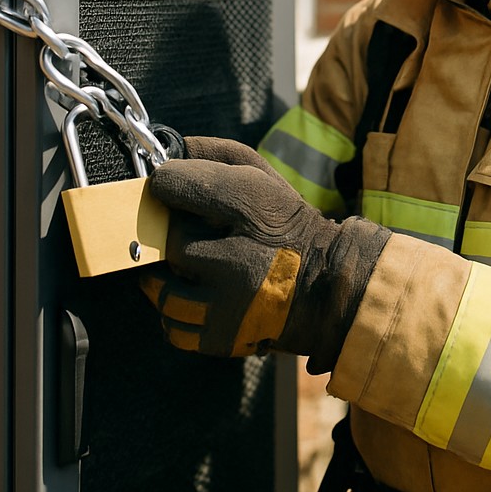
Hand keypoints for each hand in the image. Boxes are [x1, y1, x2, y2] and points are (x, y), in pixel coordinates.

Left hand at [139, 136, 388, 369]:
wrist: (327, 286)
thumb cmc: (283, 221)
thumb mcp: (259, 173)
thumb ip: (212, 155)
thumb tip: (164, 153)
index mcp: (250, 205)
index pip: (175, 184)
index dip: (165, 184)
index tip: (167, 187)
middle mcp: (237, 258)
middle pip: (170, 241)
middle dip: (175, 236)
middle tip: (193, 233)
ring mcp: (228, 304)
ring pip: (163, 289)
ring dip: (169, 278)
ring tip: (190, 268)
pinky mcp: (222, 338)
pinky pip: (172, 326)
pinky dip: (176, 313)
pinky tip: (197, 298)